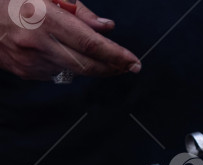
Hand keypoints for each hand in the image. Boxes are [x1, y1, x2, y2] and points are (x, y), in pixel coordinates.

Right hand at [0, 0, 139, 80]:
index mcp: (44, 18)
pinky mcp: (25, 72)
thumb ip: (78, 10)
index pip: (90, 44)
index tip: (134, 62)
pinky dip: (67, 64)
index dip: (116, 55)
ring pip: (74, 70)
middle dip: (113, 68)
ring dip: (90, 64)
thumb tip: (106, 27)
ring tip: (94, 53)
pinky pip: (57, 72)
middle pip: (87, 65)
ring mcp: (30, 61)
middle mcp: (38, 43)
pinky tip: (61, 51)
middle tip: (129, 66)